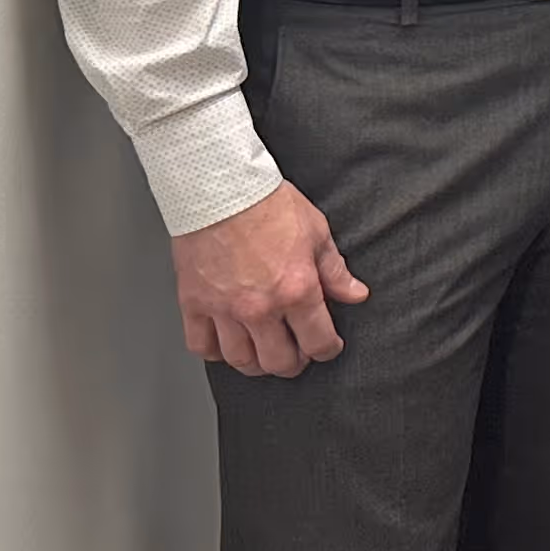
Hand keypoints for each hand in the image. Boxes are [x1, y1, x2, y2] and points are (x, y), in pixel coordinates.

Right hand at [171, 179, 367, 376]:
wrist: (220, 187)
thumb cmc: (267, 203)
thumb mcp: (316, 232)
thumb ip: (335, 271)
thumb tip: (355, 294)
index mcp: (297, 291)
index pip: (318, 343)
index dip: (328, 350)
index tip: (327, 346)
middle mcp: (260, 308)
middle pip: (279, 362)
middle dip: (293, 363)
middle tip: (296, 353)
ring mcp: (224, 310)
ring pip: (241, 361)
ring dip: (256, 363)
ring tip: (263, 352)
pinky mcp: (194, 304)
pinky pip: (202, 346)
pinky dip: (214, 352)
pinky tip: (225, 343)